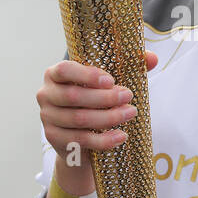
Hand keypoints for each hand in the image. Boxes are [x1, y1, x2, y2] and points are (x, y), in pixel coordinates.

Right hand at [36, 51, 158, 180]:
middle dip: (104, 97)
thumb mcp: (106, 83)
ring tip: (130, 113)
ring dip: (108, 117)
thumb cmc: (93, 101)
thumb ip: (128, 67)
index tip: (111, 80)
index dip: (87, 75)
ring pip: (79, 119)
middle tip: (128, 96)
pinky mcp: (55, 139)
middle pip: (73, 96)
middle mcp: (46, 94)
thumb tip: (152, 58)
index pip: (64, 70)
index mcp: (54, 74)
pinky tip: (121, 135)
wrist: (78, 137)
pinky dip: (104, 139)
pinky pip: (81, 140)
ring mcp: (48, 118)